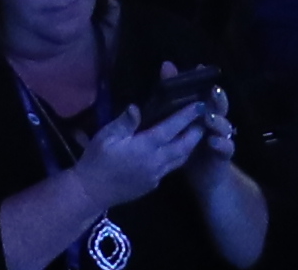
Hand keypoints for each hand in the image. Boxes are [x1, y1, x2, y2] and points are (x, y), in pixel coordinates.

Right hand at [73, 108, 203, 206]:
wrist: (91, 193)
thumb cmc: (96, 161)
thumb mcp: (105, 137)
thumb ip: (124, 122)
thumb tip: (137, 107)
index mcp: (145, 147)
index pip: (171, 128)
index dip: (186, 116)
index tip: (199, 104)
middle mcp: (156, 162)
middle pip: (184, 145)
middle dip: (197, 131)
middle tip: (206, 116)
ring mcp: (156, 175)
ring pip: (181, 158)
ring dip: (191, 144)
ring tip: (198, 131)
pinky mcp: (153, 184)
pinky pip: (172, 167)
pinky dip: (180, 156)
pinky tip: (178, 148)